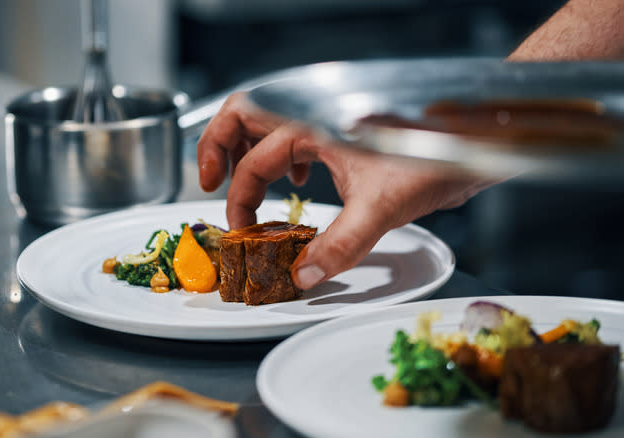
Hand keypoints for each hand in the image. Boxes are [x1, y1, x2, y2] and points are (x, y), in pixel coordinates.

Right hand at [198, 92, 495, 289]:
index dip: (239, 198)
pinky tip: (296, 185)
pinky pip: (298, 139)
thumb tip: (303, 276)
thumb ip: (339, 245)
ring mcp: (327, 124)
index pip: (254, 161)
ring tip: (237, 179)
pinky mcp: (345, 136)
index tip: (240, 229)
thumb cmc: (434, 156)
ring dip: (247, 149)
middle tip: (208, 179)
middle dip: (217, 145)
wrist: (475, 141)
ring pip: (268, 125)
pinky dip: (285, 160)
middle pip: (244, 116)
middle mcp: (313, 118)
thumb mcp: (381, 207)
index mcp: (310, 126)